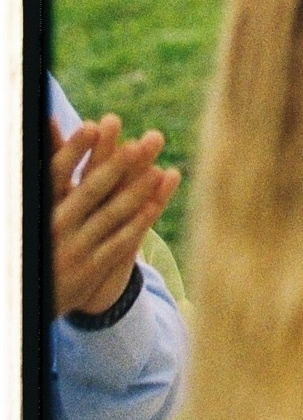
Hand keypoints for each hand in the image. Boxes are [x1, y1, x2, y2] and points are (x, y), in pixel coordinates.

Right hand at [50, 116, 178, 319]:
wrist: (28, 297)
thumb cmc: (36, 235)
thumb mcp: (35, 206)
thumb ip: (49, 169)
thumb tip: (49, 122)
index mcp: (40, 207)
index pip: (56, 173)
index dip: (75, 150)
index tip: (93, 124)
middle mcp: (56, 225)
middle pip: (91, 190)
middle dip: (117, 164)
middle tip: (139, 142)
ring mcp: (74, 248)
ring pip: (110, 215)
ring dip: (136, 192)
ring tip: (157, 170)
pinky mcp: (90, 268)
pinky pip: (119, 242)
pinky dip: (138, 222)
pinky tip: (155, 203)